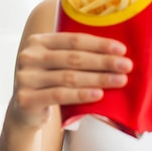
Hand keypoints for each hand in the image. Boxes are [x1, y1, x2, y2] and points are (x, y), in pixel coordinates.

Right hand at [10, 32, 132, 127]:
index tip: (122, 49)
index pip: (74, 40)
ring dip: (98, 78)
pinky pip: (60, 95)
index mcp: (38, 41)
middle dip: (104, 61)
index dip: (99, 44)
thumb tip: (116, 51)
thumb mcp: (57, 62)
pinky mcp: (26, 99)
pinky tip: (99, 94)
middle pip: (74, 58)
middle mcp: (29, 56)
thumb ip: (75, 53)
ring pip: (69, 77)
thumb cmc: (50, 81)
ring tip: (120, 80)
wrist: (26, 110)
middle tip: (126, 66)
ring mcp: (25, 77)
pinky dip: (81, 94)